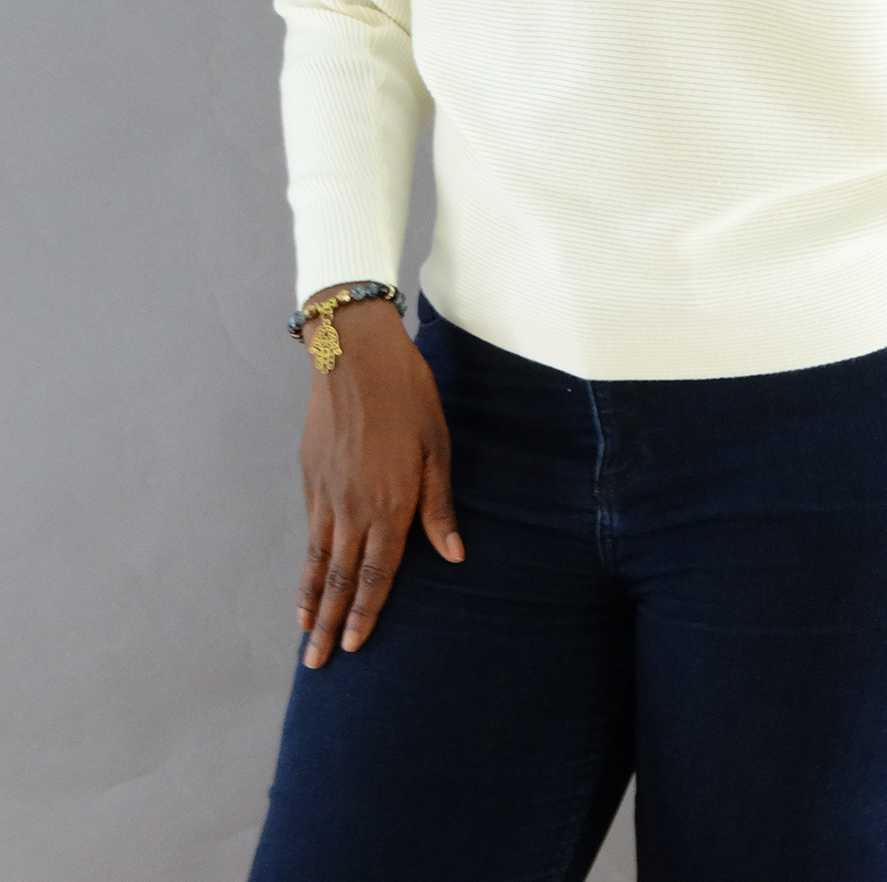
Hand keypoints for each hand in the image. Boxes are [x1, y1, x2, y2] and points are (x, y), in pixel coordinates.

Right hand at [295, 285, 463, 668]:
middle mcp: (353, 506)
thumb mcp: (438, 447)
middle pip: (339, 576)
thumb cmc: (408, 395)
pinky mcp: (309, 476)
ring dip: (310, 599)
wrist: (354, 355)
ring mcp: (326, 493)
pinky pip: (308, 532)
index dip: (367, 611)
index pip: (376, 572)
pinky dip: (304, 563)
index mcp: (390, 502)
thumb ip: (439, 505)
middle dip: (329, 622)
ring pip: (317, 559)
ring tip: (303, 633)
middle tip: (318, 662)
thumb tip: (453, 554)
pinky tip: (304, 579)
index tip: (357, 645)